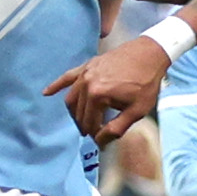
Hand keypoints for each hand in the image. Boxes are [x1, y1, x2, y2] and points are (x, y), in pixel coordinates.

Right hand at [53, 33, 173, 138]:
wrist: (150, 53)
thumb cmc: (146, 83)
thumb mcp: (136, 111)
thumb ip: (116, 128)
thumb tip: (100, 142)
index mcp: (98, 95)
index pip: (90, 122)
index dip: (95, 134)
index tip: (101, 140)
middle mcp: (87, 83)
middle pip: (80, 112)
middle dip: (85, 125)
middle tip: (92, 133)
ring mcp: (85, 72)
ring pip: (71, 98)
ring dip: (74, 112)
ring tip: (81, 121)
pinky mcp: (87, 65)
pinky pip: (68, 77)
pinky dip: (57, 85)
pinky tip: (46, 93)